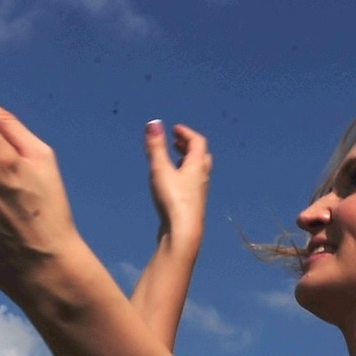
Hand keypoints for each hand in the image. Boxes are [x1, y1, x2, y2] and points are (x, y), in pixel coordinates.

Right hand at [146, 121, 210, 256]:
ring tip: (174, 160)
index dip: (186, 133)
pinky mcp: (193, 204)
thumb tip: (153, 123)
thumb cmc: (173, 200)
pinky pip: (192, 184)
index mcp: (197, 165)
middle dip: (189, 146)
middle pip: (200, 155)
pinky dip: (185, 175)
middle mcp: (202, 177)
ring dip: (187, 161)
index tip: (174, 129)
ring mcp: (199, 192)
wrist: (184, 231)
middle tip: (176, 142)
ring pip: (198, 171)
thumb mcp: (161, 169)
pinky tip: (172, 184)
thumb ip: (156, 147)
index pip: (197, 141)